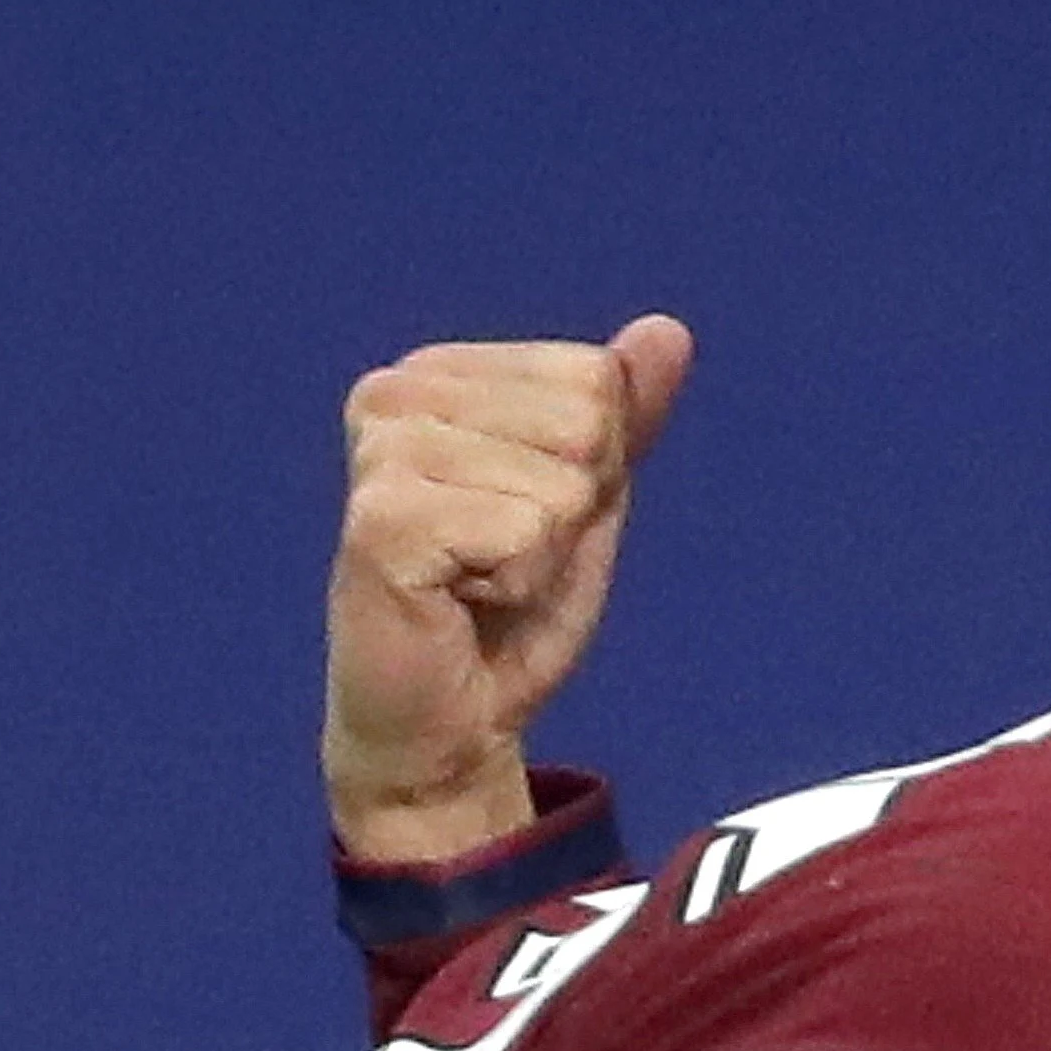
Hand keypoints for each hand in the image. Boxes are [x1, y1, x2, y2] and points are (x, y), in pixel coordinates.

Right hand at [324, 315, 693, 863]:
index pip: (594, 377)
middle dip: (572, 510)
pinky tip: (462, 600)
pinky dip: (519, 583)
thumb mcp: (589, 498)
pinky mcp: (382, 520)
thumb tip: (667, 330)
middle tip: (506, 560)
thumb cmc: (509, 608)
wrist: (448, 721)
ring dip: (544, 553)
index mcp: (436, 374)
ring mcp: (382, 453)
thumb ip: (624, 415)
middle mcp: (394, 394)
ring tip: (481, 581)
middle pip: (585, 421)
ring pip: (560, 481)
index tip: (527, 521)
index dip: (593, 470)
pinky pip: (524, 532)